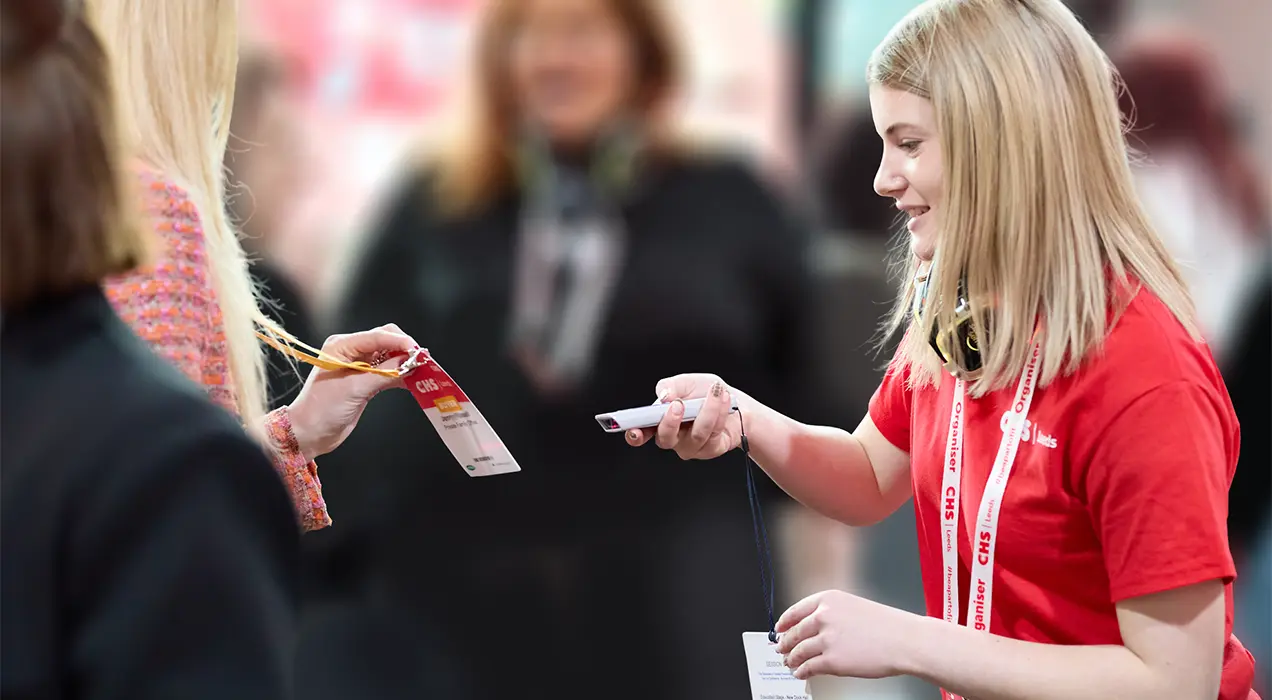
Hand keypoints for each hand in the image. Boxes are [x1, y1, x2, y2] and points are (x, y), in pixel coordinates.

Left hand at [286, 324, 417, 460]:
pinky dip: (401, 375)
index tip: (417, 351)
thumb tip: (409, 362)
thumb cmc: (321, 409)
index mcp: (342, 346)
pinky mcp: (365, 381)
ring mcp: (359, 366)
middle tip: (421, 361)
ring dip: (405, 362)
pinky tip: (413, 381)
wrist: (309, 433)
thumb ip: (384, 373)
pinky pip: (389, 372)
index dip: (399, 342)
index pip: (377, 336)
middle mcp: (351, 352)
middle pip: (385, 340)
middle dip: (404, 349)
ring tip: (422, 370)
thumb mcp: (354, 388)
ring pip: (390, 356)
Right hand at [624, 373, 740, 459]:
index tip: (634, 430)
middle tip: (678, 404)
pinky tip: (724, 399)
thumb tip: (663, 397)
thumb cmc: (705, 393)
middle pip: (665, 438)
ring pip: (696, 433)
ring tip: (715, 391)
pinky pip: (713, 433)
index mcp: (660, 421)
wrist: (734, 401)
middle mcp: (674, 437)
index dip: (635, 435)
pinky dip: (720, 412)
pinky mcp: (711, 449)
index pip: (642, 433)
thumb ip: (670, 386)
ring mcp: (692, 446)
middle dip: (670, 422)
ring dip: (707, 409)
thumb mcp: (685, 382)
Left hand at [774, 589, 916, 680]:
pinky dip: (802, 671)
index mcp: (829, 599)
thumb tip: (812, 628)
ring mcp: (827, 639)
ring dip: (791, 659)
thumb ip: (831, 614)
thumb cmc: (887, 626)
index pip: (796, 610)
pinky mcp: (832, 661)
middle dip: (785, 643)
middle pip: (794, 632)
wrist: (905, 641)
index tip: (779, 629)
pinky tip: (801, 673)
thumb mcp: (854, 607)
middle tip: (781, 648)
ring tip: (789, 663)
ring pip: (798, 651)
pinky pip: (808, 667)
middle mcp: (824, 616)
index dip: (784, 622)